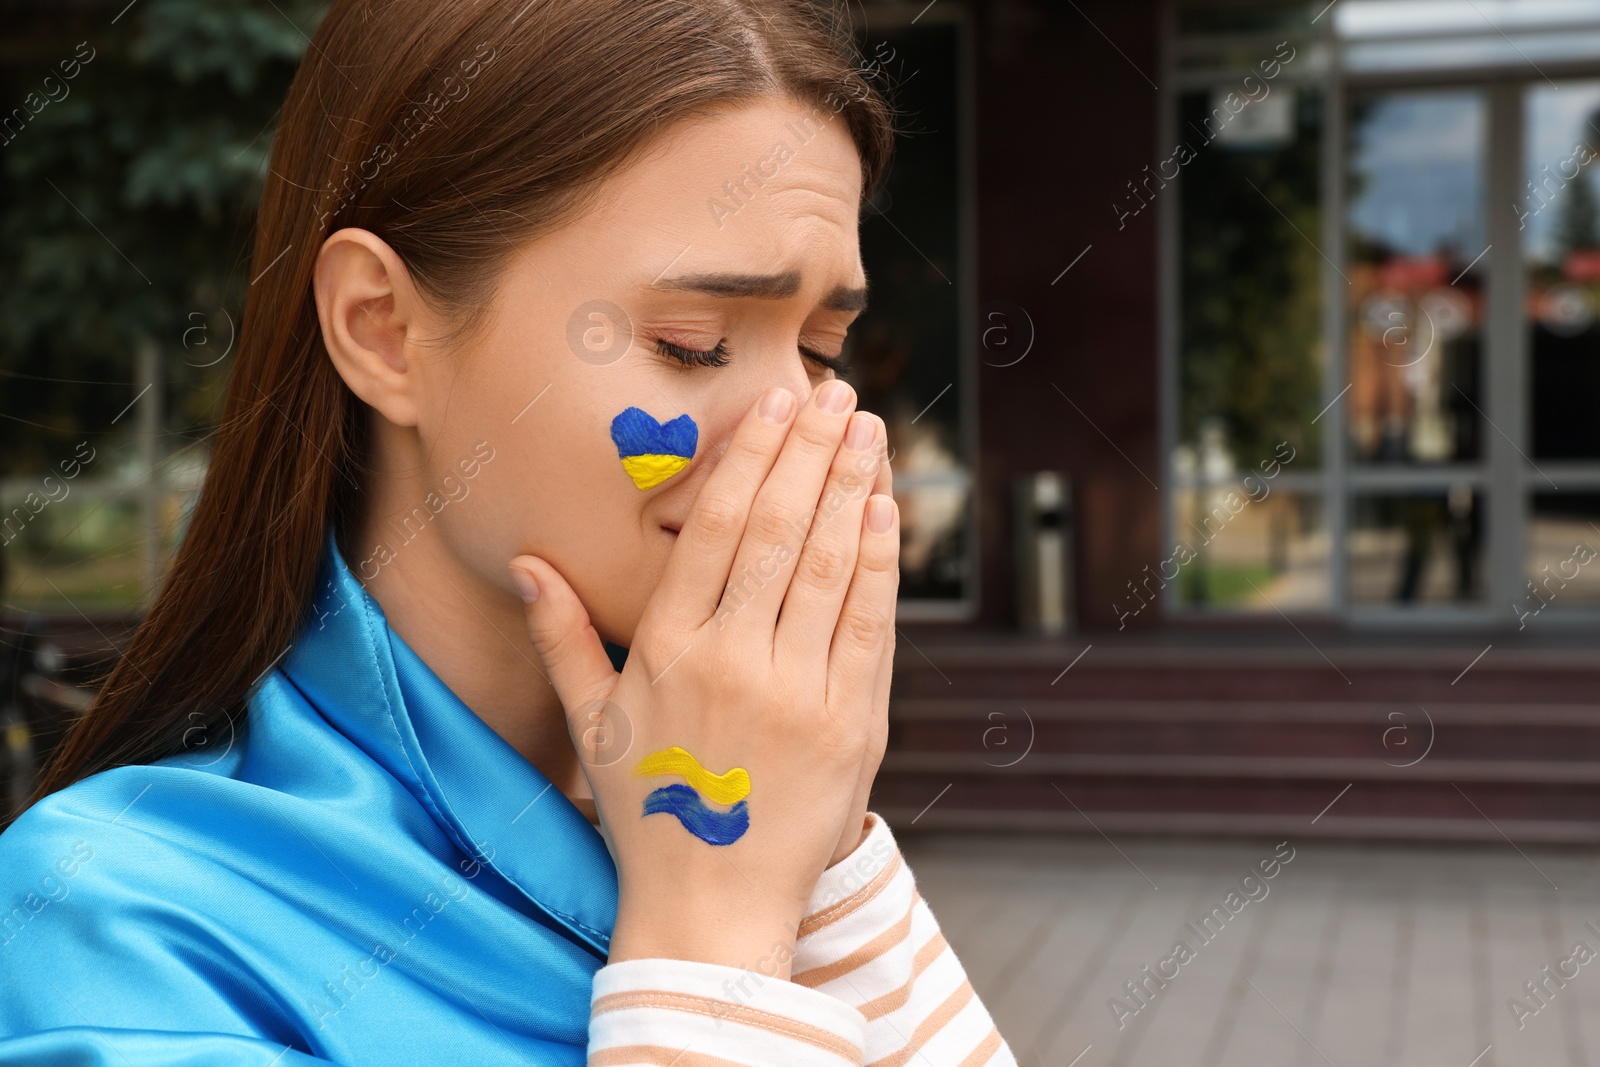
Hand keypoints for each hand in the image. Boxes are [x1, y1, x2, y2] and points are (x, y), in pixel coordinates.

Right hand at [511, 379, 897, 975]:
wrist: (712, 909)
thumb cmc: (649, 812)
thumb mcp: (591, 725)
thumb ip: (563, 637)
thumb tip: (527, 562)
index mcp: (667, 649)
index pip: (717, 529)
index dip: (752, 458)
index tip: (778, 405)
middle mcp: (732, 660)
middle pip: (781, 530)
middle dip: (811, 452)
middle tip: (835, 394)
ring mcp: (797, 692)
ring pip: (831, 566)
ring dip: (852, 488)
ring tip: (866, 431)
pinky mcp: (850, 724)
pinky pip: (869, 625)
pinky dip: (880, 563)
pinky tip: (883, 510)